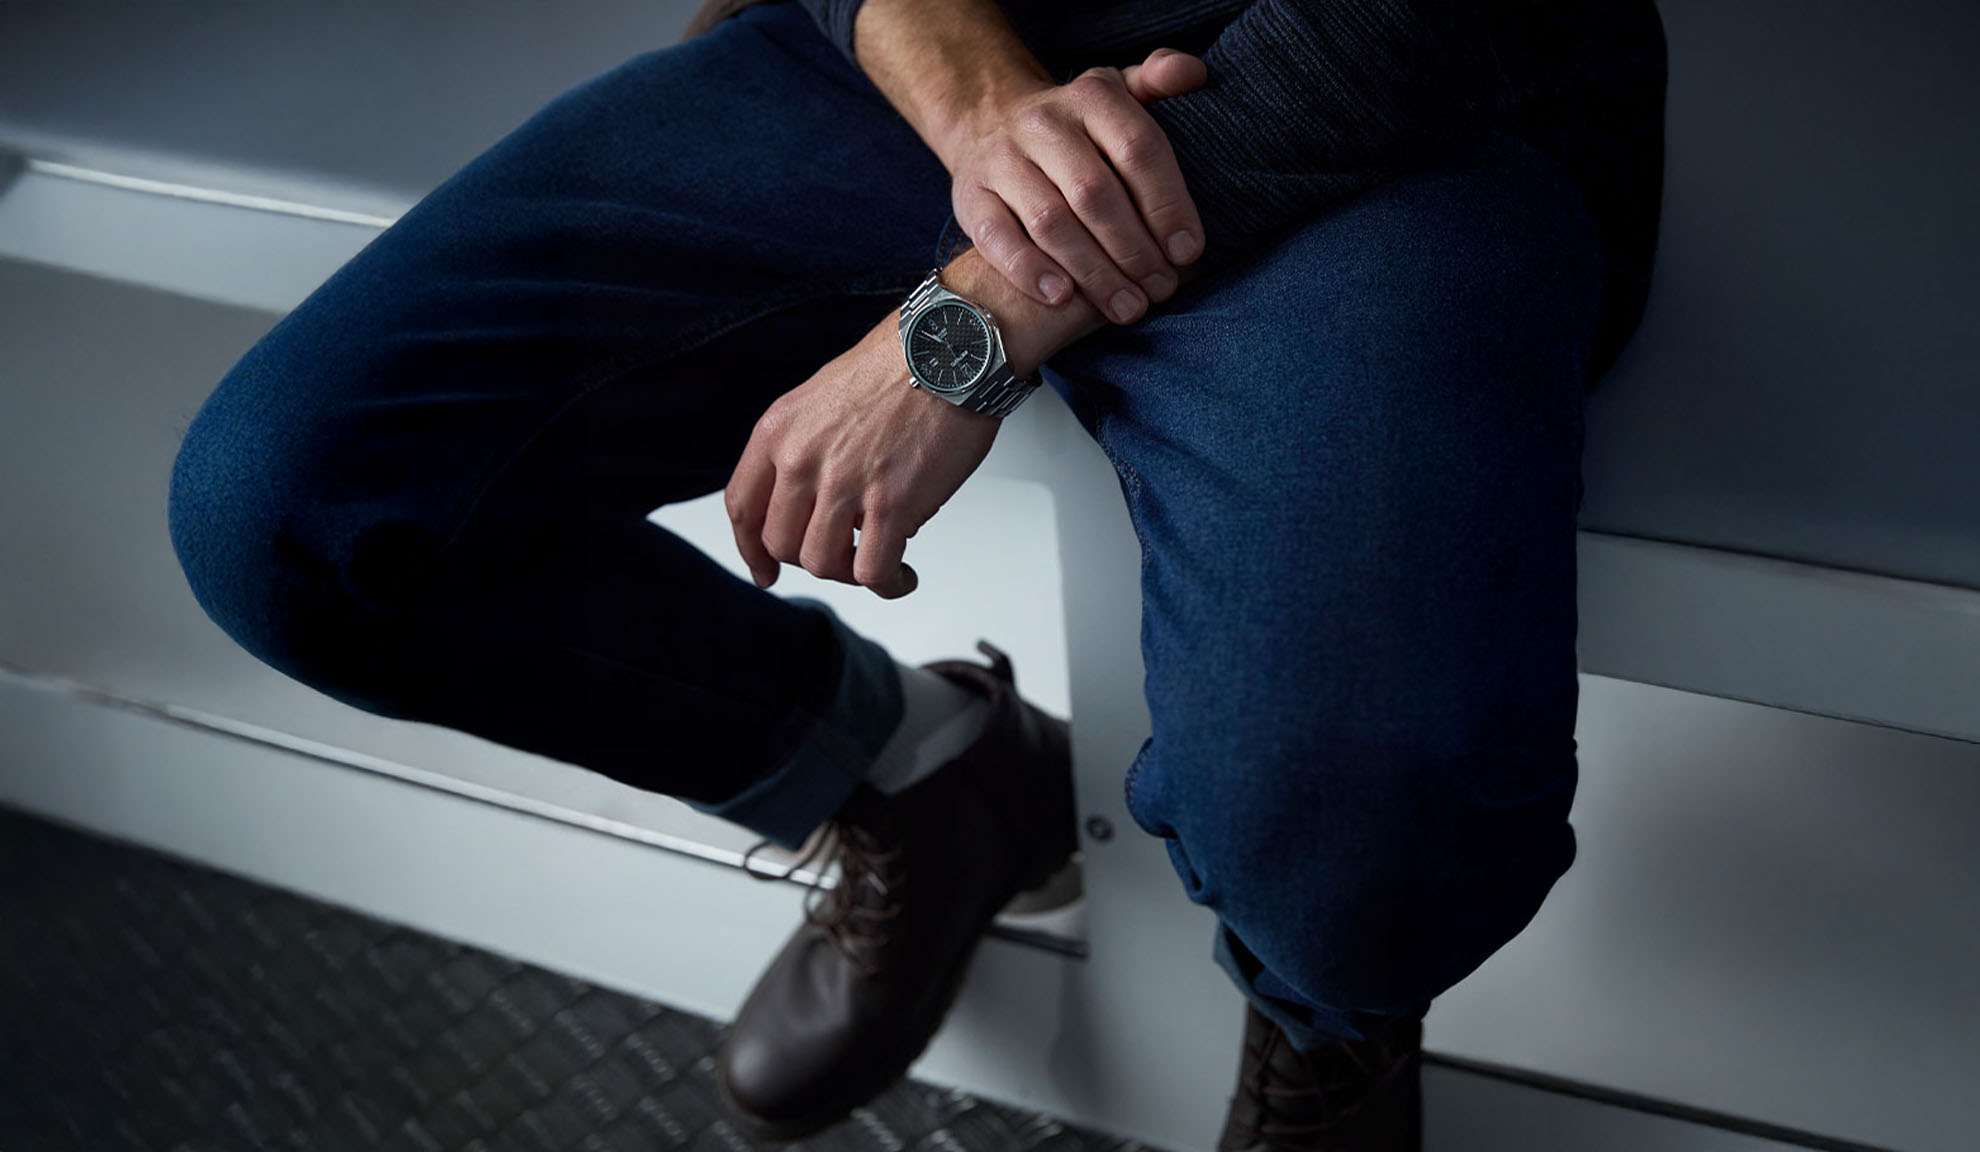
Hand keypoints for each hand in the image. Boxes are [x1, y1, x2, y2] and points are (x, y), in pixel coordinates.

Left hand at [724, 314, 998, 598]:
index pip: (743, 507)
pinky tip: (901, 577)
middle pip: (782, 543)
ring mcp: (844, 484)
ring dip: (850, 574)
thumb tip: (818, 498)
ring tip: (878, 563)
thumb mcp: (823, 396)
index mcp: (779, 431)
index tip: (764, 569)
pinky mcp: (890, 505)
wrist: (950, 349)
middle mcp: (801, 459)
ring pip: (822, 564)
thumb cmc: (901, 365)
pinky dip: (887, 585)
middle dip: (812, 558)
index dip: (751, 549)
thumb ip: (807, 446)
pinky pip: (872, 572)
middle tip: (843, 556)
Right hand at [940, 47, 1208, 323]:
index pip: (1138, 150)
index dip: (1167, 204)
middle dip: (1134, 250)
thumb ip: (1158, 82)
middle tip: (1160, 290)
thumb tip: (1194, 73)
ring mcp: (1001, 160)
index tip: (1187, 251)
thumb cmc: (1077, 127)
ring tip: (1127, 308)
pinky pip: (999, 238)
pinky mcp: (971, 197)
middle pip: (1095, 194)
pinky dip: (1030, 271)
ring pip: (1051, 222)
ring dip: (1094, 272)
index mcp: (1090, 97)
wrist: (989, 124)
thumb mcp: (1117, 94)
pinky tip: (1062, 298)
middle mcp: (1041, 124)